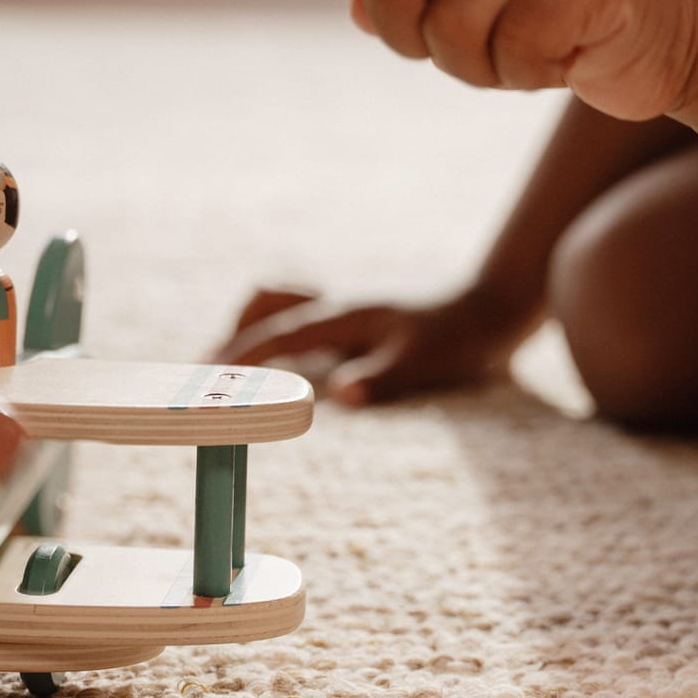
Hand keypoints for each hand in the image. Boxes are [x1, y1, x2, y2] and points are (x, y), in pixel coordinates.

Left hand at [181, 0, 697, 121]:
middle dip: (425, 44)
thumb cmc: (560, 26)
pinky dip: (536, 77)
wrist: (668, 35)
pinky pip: (514, 53)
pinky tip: (576, 48)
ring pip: (450, 32)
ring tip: (540, 43)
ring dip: (489, 70)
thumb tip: (358, 2)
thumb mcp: (477, 16)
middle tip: (487, 45)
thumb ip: (415, 0)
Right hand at [213, 284, 536, 406]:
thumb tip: (340, 394)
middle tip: (203, 376)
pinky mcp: (359, 319)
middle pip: (266, 306)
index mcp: (345, 315)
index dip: (238, 358)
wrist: (494, 305)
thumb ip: (381, 377)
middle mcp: (339, 306)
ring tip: (231, 368)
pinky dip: (280, 332)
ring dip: (253, 327)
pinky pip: (303, 318)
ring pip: (282, 303)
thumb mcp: (424, 361)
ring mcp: (348, 309)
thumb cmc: (462, 335)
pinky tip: (283, 365)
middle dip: (232, 336)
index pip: (277, 335)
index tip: (202, 381)